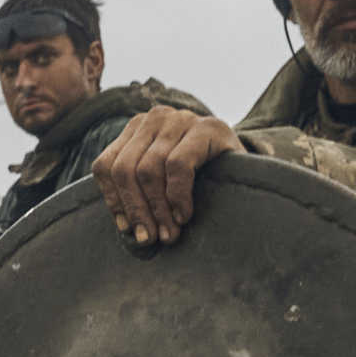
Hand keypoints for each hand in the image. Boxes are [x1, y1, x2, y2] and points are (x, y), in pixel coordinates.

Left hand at [91, 107, 241, 246]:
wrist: (249, 167)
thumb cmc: (201, 181)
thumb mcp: (162, 184)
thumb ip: (139, 194)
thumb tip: (126, 228)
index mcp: (135, 129)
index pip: (106, 165)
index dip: (114, 201)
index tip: (129, 229)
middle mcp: (155, 118)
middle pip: (124, 169)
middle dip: (136, 209)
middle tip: (150, 238)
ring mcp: (181, 119)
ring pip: (148, 169)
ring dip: (157, 209)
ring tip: (170, 232)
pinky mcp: (209, 127)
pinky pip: (178, 165)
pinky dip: (177, 196)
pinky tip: (184, 215)